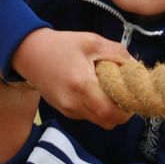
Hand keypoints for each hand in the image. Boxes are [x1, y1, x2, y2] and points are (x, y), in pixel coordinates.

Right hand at [11, 28, 132, 128]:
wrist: (28, 52)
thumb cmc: (61, 45)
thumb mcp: (91, 41)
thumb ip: (117, 52)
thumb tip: (136, 66)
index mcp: (82, 85)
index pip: (111, 113)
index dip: (126, 110)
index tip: (131, 96)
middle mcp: (73, 102)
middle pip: (107, 122)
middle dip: (120, 112)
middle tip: (122, 94)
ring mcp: (67, 109)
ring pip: (97, 121)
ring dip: (107, 110)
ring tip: (105, 89)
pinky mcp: (63, 110)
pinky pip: (86, 116)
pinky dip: (94, 108)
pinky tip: (91, 90)